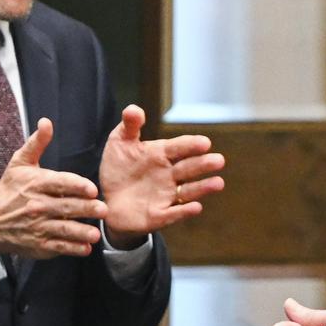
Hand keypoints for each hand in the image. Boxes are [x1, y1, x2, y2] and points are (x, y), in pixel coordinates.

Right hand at [0, 118, 107, 258]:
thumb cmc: (9, 190)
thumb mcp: (19, 163)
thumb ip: (37, 143)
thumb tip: (47, 122)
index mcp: (35, 183)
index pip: (60, 183)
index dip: (77, 186)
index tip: (92, 189)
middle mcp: (37, 205)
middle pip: (66, 206)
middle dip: (86, 209)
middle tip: (104, 210)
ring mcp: (38, 227)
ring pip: (64, 229)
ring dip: (81, 232)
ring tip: (96, 233)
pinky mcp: (39, 244)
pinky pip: (58, 247)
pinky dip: (73, 249)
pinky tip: (86, 248)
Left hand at [99, 104, 224, 246]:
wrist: (108, 200)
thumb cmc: (119, 169)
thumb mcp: (120, 143)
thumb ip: (130, 126)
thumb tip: (134, 109)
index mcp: (161, 154)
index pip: (179, 148)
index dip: (191, 145)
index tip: (204, 142)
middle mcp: (169, 174)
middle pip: (189, 168)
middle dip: (203, 164)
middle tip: (218, 160)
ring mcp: (166, 195)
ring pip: (188, 190)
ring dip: (203, 188)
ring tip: (218, 183)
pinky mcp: (159, 215)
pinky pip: (174, 213)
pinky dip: (184, 211)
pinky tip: (196, 207)